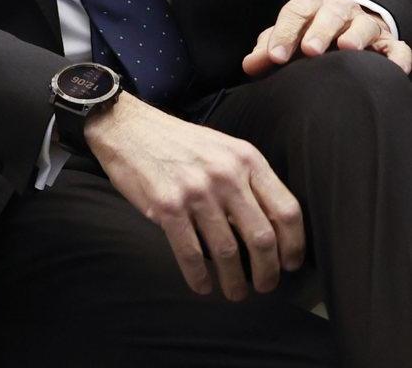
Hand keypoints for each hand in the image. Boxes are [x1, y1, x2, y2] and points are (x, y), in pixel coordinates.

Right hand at [87, 93, 303, 300]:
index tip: (290, 263)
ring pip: (228, 251)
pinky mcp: (167, 206)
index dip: (294, 245)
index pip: (287, 210)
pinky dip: (198, 277)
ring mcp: (196, 191)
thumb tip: (267, 225)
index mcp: (246, 159)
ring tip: (235, 292)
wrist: (126, 127)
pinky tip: (202, 286)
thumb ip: (246, 179)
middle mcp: (226, 175)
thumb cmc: (176, 141)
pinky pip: (191, 253)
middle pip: (262, 237)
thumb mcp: (222, 148)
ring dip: (235, 281)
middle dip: (268, 271)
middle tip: (265, 286)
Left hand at [242, 0, 411, 76]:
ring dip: (356, 35)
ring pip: (365, 24)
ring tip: (347, 48)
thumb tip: (250, 65)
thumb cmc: (306, 36)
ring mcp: (367, 24)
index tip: (275, 57)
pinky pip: (398, 48)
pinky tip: (392, 70)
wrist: (341, 33)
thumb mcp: (285, 39)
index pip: (296, 10)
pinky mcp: (388, 43)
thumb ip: (268, 50)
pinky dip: (398, 58)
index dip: (285, 33)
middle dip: (319, 30)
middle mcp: (341, 8)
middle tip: (309, 50)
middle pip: (331, 12)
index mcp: (311, 0)